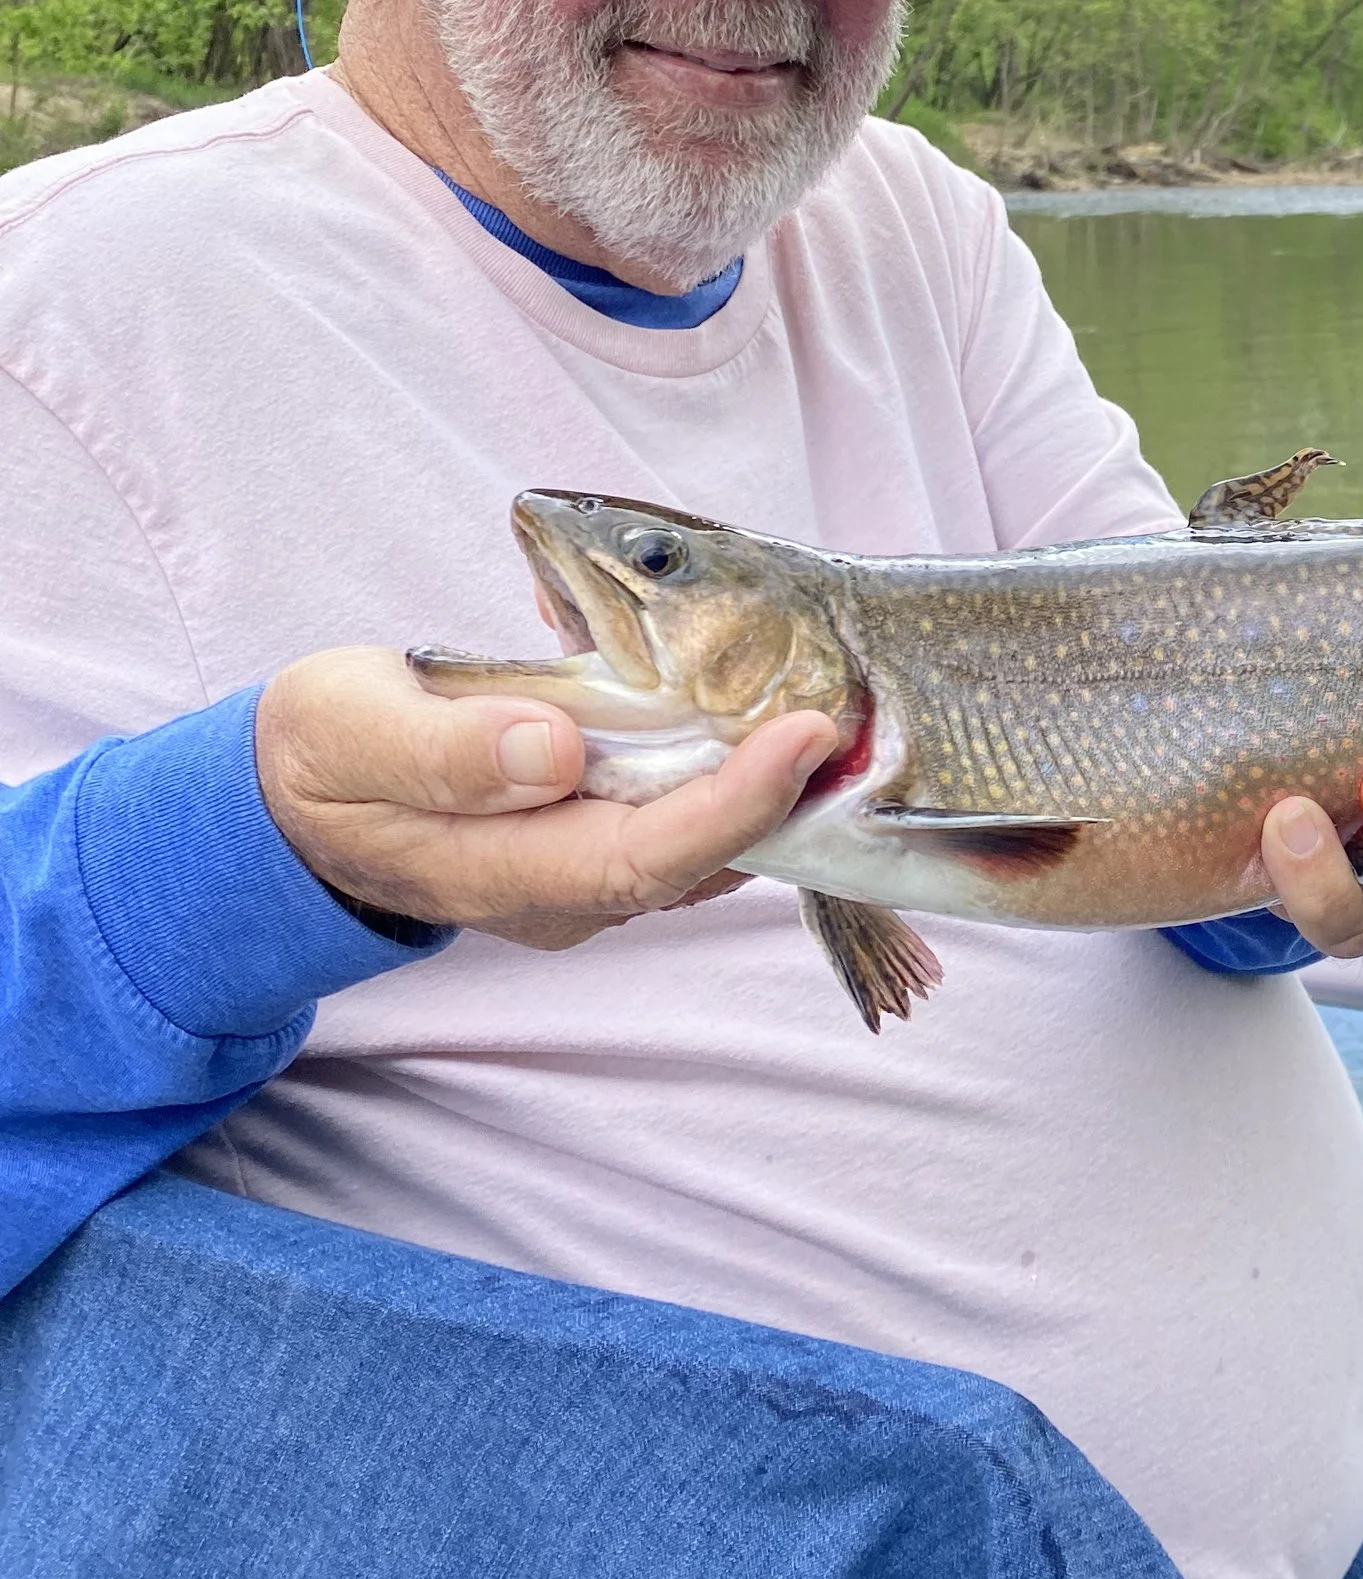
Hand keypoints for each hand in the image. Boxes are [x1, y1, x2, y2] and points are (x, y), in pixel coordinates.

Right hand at [256, 646, 840, 949]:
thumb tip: (552, 751)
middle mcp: (562, 890)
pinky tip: (756, 695)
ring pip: (704, 832)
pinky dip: (730, 756)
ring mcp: (584, 871)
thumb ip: (443, 749)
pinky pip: (685, 806)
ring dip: (770, 772)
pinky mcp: (597, 836)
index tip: (803, 735)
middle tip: (851, 697)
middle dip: (786, 786)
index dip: (736, 803)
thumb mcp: (351, 732)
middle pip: (701, 851)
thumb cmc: (321, 754)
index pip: (646, 856)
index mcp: (498, 871)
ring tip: (825, 688)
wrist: (295, 800)